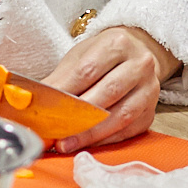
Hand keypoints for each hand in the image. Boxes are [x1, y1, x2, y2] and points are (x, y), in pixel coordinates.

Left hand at [42, 25, 178, 152]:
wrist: (136, 54)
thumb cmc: (104, 56)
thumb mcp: (81, 56)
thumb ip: (62, 78)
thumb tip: (36, 101)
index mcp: (119, 43)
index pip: (88, 70)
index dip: (67, 92)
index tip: (47, 109)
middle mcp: (140, 65)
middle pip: (108, 93)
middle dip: (80, 115)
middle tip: (56, 132)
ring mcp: (149, 89)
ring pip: (121, 115)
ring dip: (92, 133)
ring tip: (68, 143)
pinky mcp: (151, 112)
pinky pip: (128, 130)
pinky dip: (105, 139)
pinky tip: (88, 143)